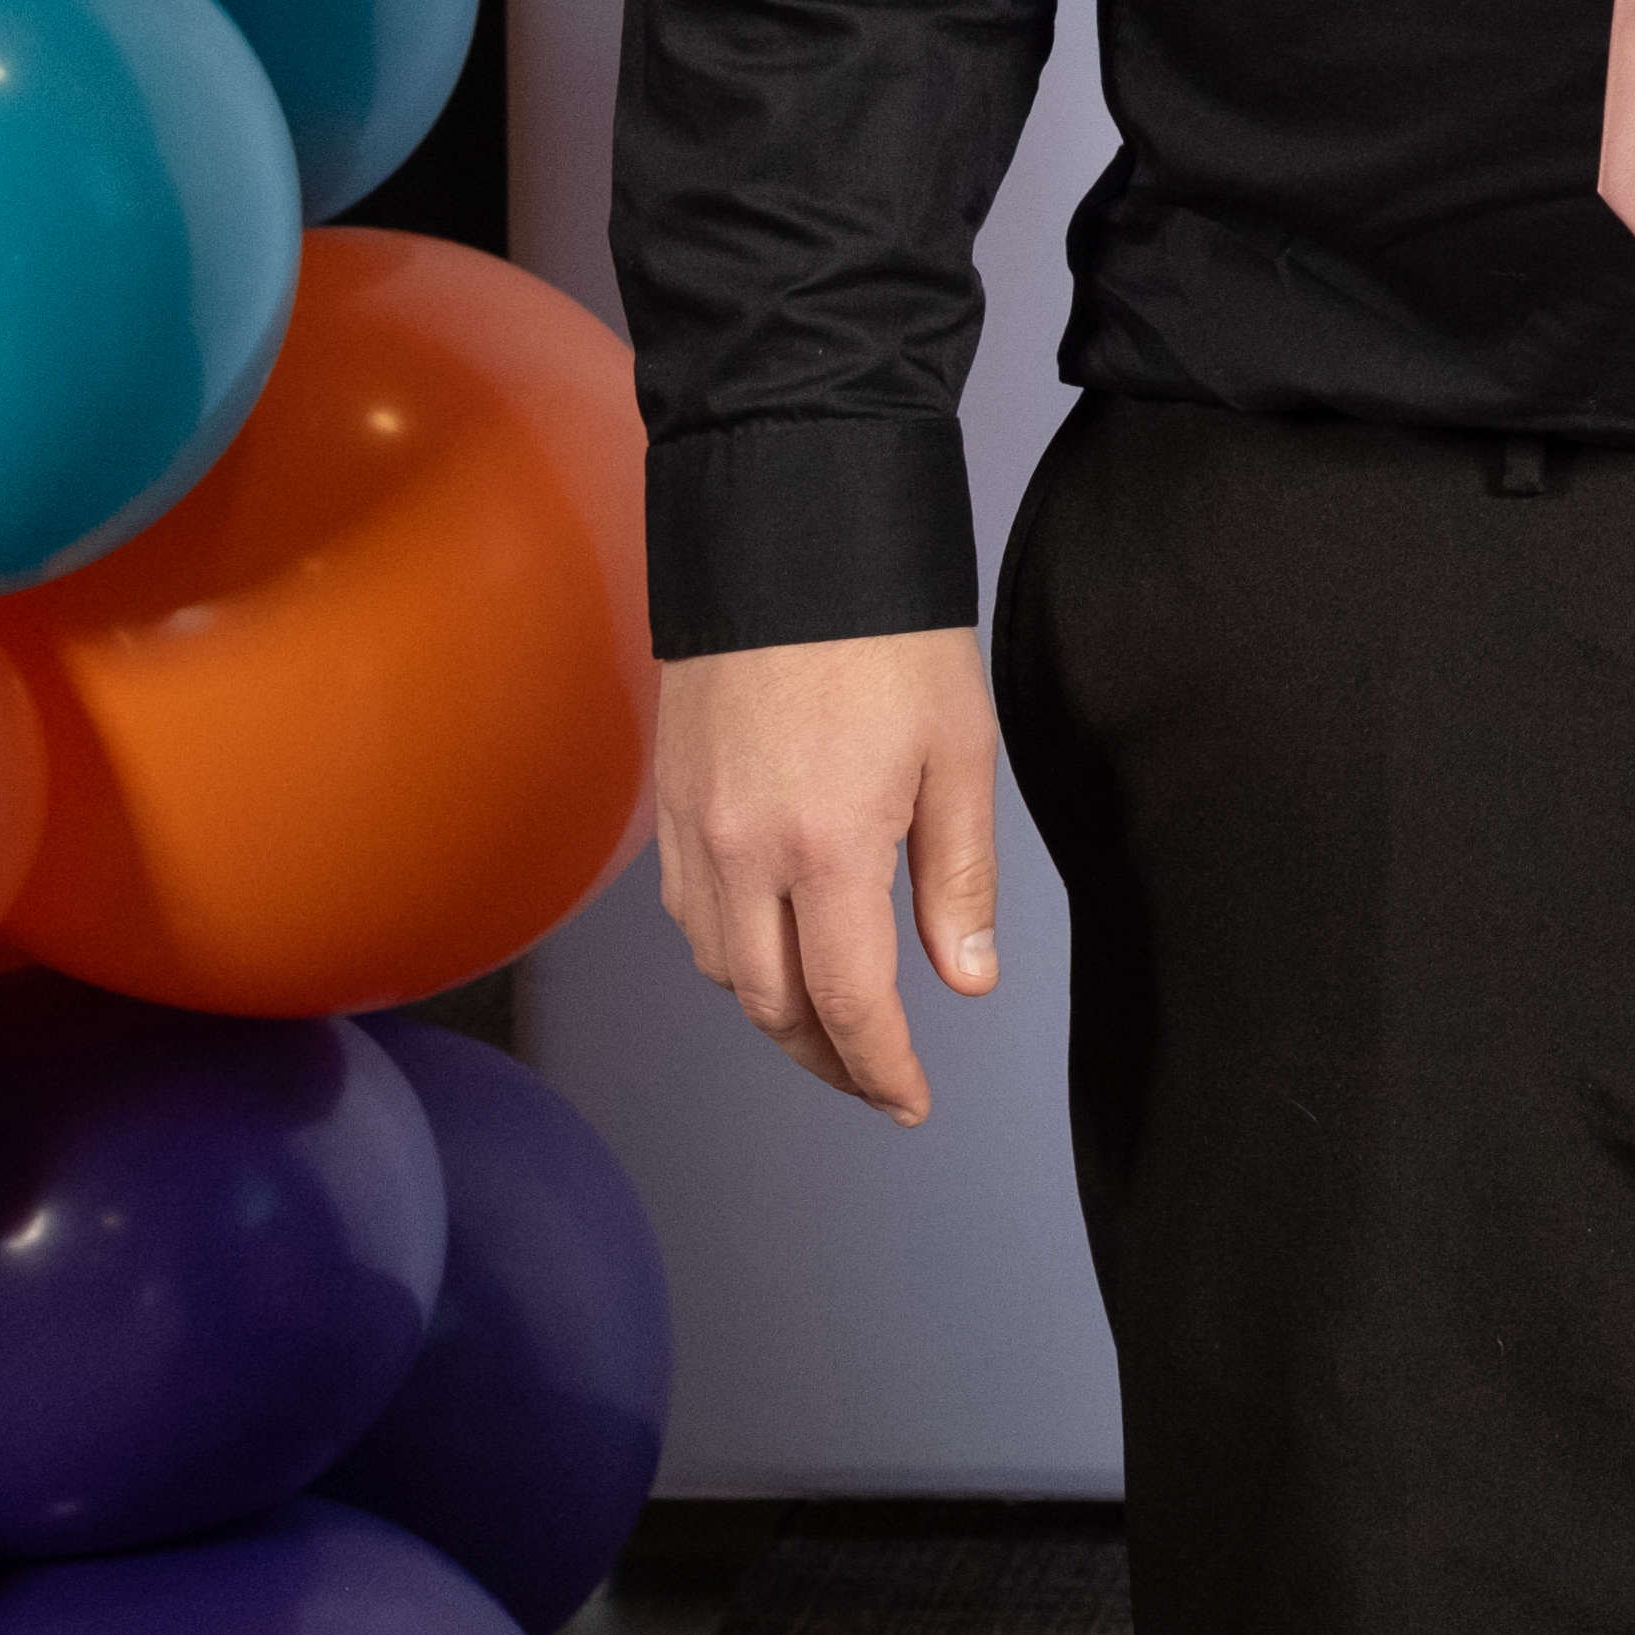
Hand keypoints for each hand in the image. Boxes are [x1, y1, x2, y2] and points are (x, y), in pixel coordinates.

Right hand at [650, 626, 1004, 1126]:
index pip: (849, 1004)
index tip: (909, 1101)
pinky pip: (690, 915)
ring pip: (720, 968)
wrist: (787, 533)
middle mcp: (744, 853)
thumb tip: (965, 979)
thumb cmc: (887, 634)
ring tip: (831, 1026)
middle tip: (876, 1079)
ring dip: (773, 1012)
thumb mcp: (958, 752)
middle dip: (826, 1059)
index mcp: (827, 848)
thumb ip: (958, 878)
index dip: (881, 1069)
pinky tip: (771, 948)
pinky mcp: (670, 801)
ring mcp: (694, 829)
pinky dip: (730, 955)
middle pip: (771, 1005)